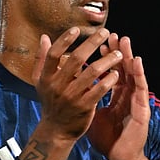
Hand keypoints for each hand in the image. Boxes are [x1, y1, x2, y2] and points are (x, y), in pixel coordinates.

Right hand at [32, 27, 123, 143]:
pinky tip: (117, 73)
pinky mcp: (84, 107)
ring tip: (117, 54)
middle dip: (92, 43)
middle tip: (105, 32)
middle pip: (76, 59)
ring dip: (106, 60)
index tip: (77, 29)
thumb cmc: (51, 102)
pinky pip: (99, 89)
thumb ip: (42, 59)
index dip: (64, 40)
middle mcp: (57, 85)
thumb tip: (44, 37)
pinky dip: (109, 80)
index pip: (54, 54)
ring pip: (92, 72)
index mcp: (46, 77)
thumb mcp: (41, 81)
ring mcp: (71, 96)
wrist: (56, 130)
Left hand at [87, 33, 149, 159]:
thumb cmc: (107, 138)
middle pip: (122, 69)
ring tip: (125, 41)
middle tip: (112, 35)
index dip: (105, 58)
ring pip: (133, 74)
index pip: (111, 73)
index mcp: (116, 96)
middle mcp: (126, 95)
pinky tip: (137, 61)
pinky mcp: (142, 108)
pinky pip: (140, 88)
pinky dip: (139, 74)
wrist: (119, 157)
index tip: (98, 44)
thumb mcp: (92, 114)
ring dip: (129, 57)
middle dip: (117, 52)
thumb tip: (70, 89)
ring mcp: (135, 101)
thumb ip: (85, 99)